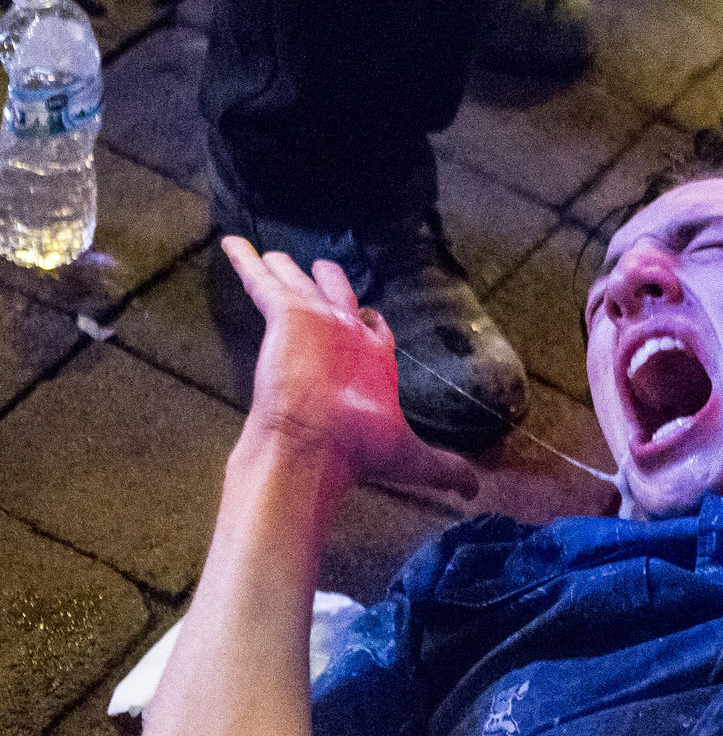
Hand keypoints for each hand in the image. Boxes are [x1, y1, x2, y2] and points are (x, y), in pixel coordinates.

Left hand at [220, 237, 479, 497]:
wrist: (314, 440)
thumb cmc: (359, 448)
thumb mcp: (410, 460)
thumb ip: (444, 468)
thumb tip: (477, 492)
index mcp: (377, 359)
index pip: (374, 327)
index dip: (367, 320)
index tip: (363, 314)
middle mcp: (349, 331)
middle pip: (339, 293)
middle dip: (329, 281)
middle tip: (317, 271)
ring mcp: (318, 318)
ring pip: (298, 283)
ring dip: (285, 270)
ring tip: (270, 257)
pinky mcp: (287, 314)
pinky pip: (262, 281)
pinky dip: (246, 261)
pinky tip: (231, 243)